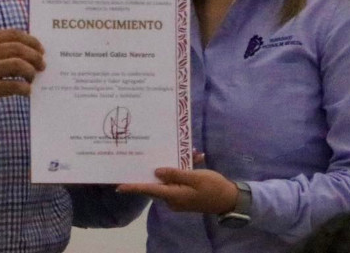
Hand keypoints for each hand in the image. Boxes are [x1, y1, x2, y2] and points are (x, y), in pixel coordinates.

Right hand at [0, 29, 44, 119]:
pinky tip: (26, 91)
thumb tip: (28, 50)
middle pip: (18, 48)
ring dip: (30, 72)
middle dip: (35, 57)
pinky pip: (13, 86)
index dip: (31, 41)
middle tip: (41, 65)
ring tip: (32, 78)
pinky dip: (24, 88)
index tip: (40, 49)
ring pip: (18, 65)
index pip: (13, 34)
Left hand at [116, 168, 237, 213]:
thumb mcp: (195, 177)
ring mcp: (179, 197)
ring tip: (181, 150)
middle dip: (152, 170)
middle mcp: (173, 198)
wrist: (230, 199)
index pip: (149, 190)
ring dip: (173, 166)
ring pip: (169, 179)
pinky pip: (179, 180)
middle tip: (140, 156)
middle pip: (156, 184)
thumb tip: (156, 172)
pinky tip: (194, 156)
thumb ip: (175, 174)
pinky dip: (183, 170)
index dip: (134, 187)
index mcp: (173, 195)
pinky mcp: (186, 194)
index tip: (119, 186)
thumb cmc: (213, 187)